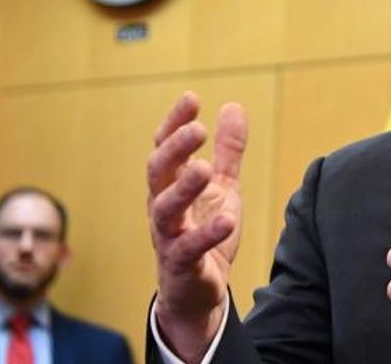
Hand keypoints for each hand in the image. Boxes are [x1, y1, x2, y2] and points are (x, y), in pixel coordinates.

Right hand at [146, 92, 246, 361]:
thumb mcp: (223, 187)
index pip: (164, 148)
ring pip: (165, 208)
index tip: (192, 99)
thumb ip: (228, 151)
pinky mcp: (181, 264)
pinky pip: (188, 248)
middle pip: (157, 172)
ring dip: (184, 187)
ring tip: (206, 169)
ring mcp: (168, 236)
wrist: (198, 292)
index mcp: (170, 185)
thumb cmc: (205, 233)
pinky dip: (206, 233)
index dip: (174, 123)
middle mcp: (162, 207)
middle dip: (174, 149)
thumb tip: (233, 106)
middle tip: (197, 129)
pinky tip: (227, 220)